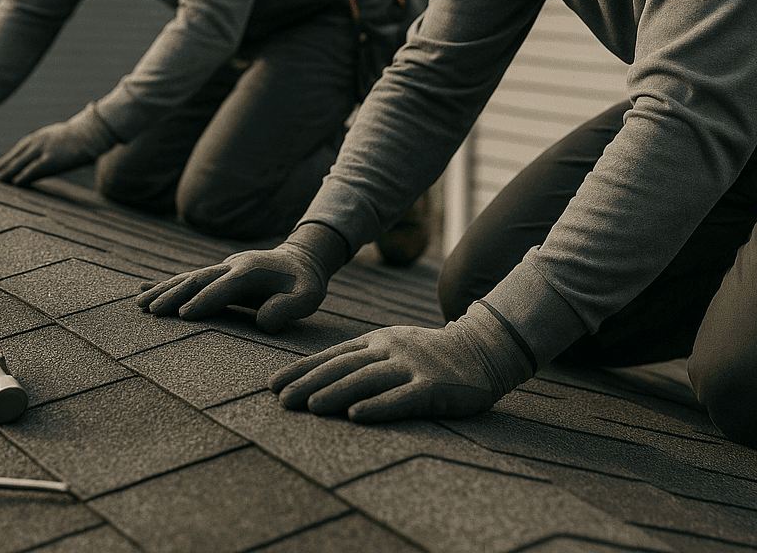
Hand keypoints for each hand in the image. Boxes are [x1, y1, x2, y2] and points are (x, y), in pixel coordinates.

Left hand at [0, 104, 116, 185]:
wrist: (91, 132)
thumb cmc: (79, 135)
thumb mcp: (59, 136)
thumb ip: (48, 144)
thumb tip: (42, 153)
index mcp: (39, 137)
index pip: (18, 149)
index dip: (7, 158)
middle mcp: (38, 142)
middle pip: (15, 155)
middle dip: (3, 165)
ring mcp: (44, 150)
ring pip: (20, 163)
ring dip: (7, 172)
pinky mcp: (52, 160)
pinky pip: (33, 169)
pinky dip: (23, 176)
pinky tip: (15, 182)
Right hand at [137, 223, 348, 332]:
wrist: (300, 259)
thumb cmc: (304, 283)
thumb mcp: (308, 296)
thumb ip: (288, 308)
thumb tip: (263, 322)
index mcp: (251, 271)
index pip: (224, 287)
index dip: (205, 300)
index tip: (184, 315)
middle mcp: (231, 266)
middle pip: (197, 279)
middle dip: (174, 295)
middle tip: (152, 311)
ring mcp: (221, 268)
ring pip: (187, 278)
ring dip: (163, 290)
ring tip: (139, 303)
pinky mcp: (217, 275)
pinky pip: (188, 279)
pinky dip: (166, 284)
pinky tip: (144, 289)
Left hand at [270, 304, 535, 422]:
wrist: (483, 349)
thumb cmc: (431, 355)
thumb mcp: (394, 348)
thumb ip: (363, 360)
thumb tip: (320, 378)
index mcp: (377, 340)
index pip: (332, 356)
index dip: (301, 370)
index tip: (273, 384)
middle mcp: (390, 349)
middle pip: (342, 367)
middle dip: (308, 383)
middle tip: (281, 400)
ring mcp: (412, 366)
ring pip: (366, 380)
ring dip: (334, 393)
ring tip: (308, 407)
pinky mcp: (433, 386)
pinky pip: (401, 398)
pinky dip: (377, 406)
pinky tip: (355, 416)